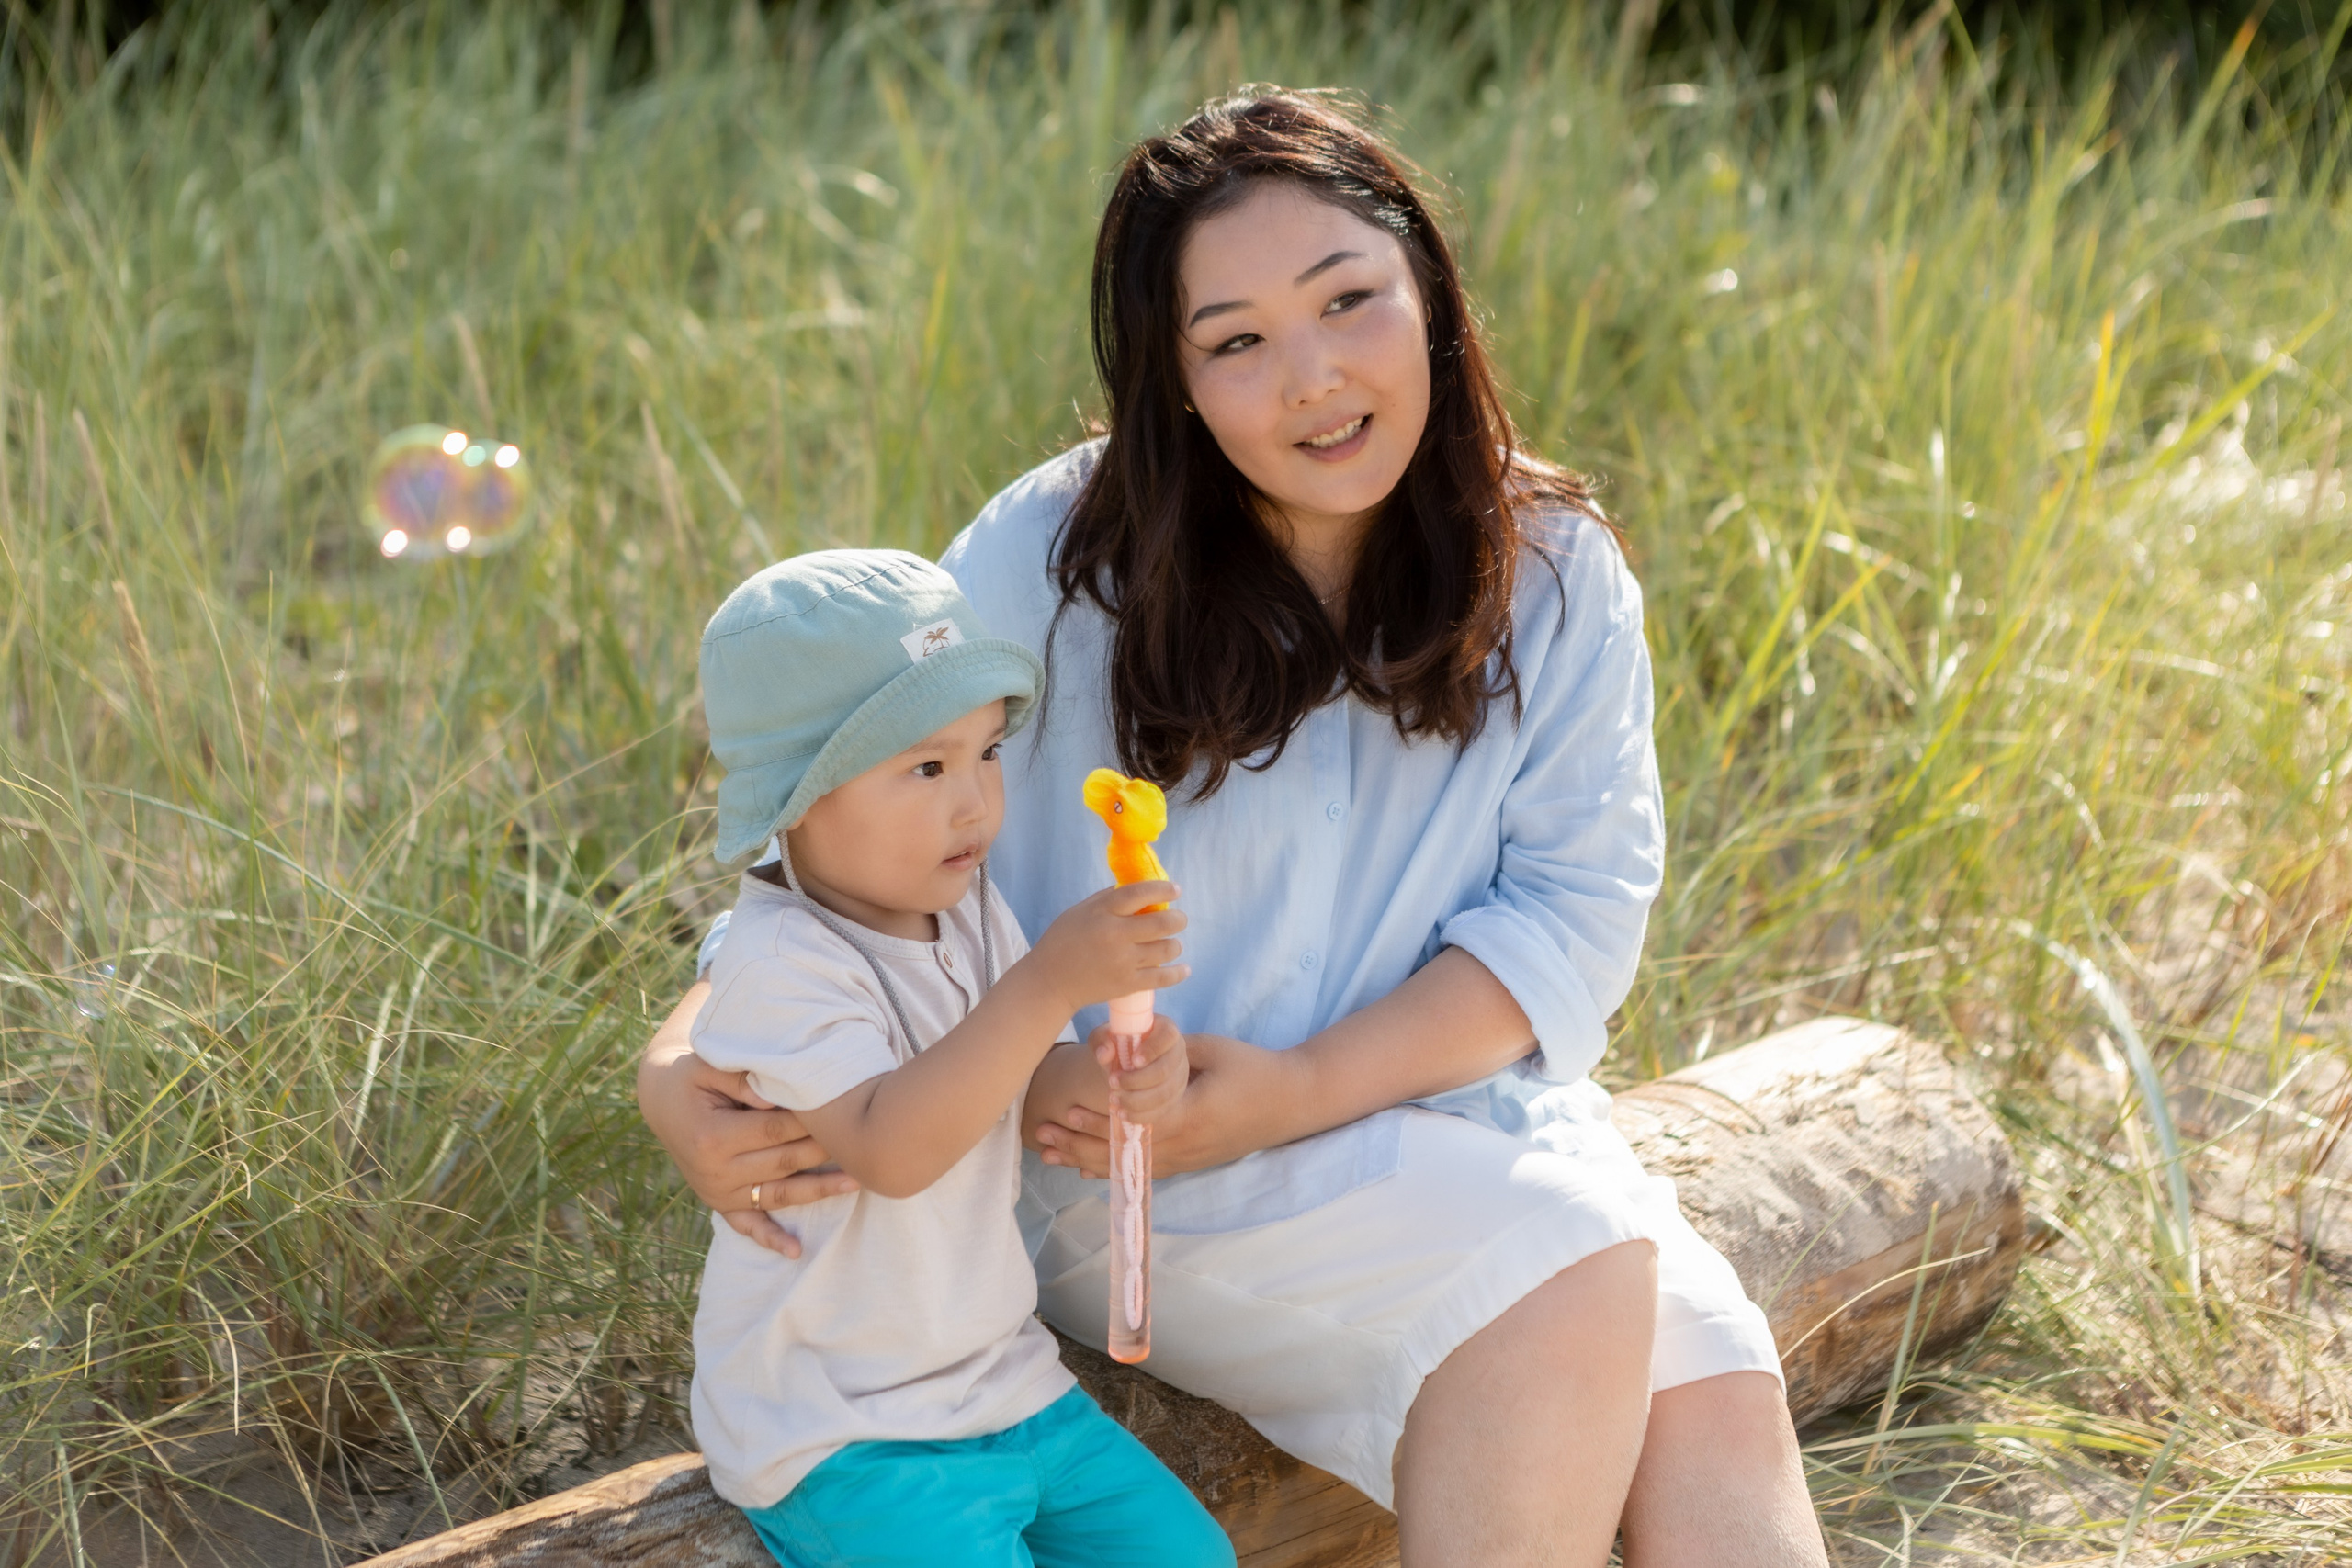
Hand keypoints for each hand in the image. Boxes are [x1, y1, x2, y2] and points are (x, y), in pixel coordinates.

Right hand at [639, 1025, 856, 1258]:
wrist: (662, 1102)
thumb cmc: (693, 1078)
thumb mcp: (709, 1066)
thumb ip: (742, 1079)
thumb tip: (776, 1094)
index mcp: (713, 1137)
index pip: (775, 1129)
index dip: (811, 1119)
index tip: (845, 1107)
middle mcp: (715, 1172)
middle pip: (783, 1161)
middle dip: (825, 1150)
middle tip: (865, 1139)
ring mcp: (718, 1192)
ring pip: (778, 1194)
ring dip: (818, 1190)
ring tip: (857, 1182)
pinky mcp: (720, 1204)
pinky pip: (747, 1226)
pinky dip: (770, 1239)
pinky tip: (796, 1251)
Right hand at [1025, 881, 1188, 1014]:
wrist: (1050, 982)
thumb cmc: (1063, 941)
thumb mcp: (1080, 911)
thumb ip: (1108, 899)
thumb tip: (1137, 889)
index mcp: (1102, 913)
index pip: (1140, 894)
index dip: (1162, 889)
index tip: (1176, 889)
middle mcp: (1116, 935)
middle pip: (1162, 923)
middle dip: (1178, 919)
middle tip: (1178, 919)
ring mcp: (1124, 961)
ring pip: (1167, 949)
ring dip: (1175, 944)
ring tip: (1171, 943)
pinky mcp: (1128, 984)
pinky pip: (1163, 978)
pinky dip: (1178, 973)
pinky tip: (1184, 968)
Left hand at [1035, 1032, 1303, 1178]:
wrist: (1292, 1101)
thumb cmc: (1253, 1069)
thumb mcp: (1211, 1050)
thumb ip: (1170, 1050)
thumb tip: (1132, 1044)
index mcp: (1189, 1115)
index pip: (1134, 1122)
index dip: (1100, 1118)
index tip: (1069, 1107)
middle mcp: (1185, 1145)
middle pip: (1121, 1151)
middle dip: (1079, 1142)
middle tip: (1043, 1134)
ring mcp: (1187, 1159)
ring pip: (1128, 1165)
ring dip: (1087, 1158)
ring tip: (1051, 1154)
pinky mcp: (1190, 1162)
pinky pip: (1143, 1168)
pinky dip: (1113, 1167)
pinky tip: (1085, 1167)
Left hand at [1098, 1015, 1188, 1126]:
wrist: (1123, 1065)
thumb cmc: (1116, 1044)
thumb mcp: (1104, 1037)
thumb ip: (1100, 1039)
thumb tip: (1104, 1054)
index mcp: (1165, 1030)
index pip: (1168, 1036)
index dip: (1153, 1049)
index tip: (1133, 1060)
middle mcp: (1177, 1053)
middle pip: (1166, 1070)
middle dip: (1138, 1080)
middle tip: (1112, 1083)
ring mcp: (1179, 1077)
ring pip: (1165, 1094)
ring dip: (1137, 1100)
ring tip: (1113, 1099)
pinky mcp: (1174, 1098)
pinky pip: (1162, 1111)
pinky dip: (1141, 1115)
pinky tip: (1122, 1113)